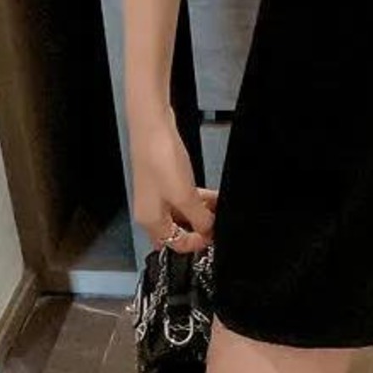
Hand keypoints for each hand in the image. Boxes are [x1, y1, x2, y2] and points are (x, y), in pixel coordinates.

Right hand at [129, 107, 216, 252]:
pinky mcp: (164, 180)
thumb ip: (199, 217)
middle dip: (200, 228)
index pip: (175, 245)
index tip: (215, 235)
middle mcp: (151, 211)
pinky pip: (183, 197)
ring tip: (221, 208)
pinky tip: (213, 195)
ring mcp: (157, 195)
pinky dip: (198, 198)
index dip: (197, 243)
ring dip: (202, 212)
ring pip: (182, 213)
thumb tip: (208, 230)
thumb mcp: (185, 195)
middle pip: (178, 230)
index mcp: (150, 221)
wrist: (152, 127)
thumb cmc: (162, 160)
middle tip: (219, 222)